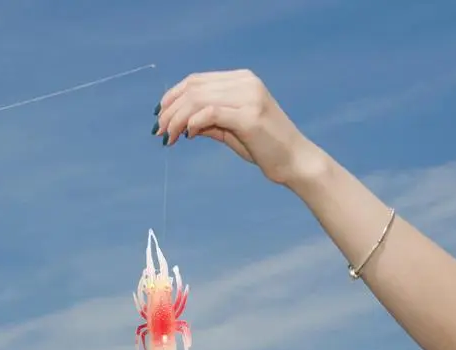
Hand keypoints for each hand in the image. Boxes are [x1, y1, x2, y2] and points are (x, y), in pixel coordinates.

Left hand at [153, 69, 320, 185]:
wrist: (296, 163)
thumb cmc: (267, 149)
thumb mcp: (233, 132)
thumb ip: (210, 123)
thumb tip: (183, 123)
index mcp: (242, 80)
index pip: (197, 80)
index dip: (173, 96)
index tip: (160, 116)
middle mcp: (245, 82)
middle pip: (193, 87)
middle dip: (170, 109)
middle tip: (159, 131)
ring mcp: (248, 97)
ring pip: (197, 99)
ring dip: (177, 119)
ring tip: (168, 138)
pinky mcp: (249, 116)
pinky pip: (210, 113)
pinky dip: (193, 124)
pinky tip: (188, 136)